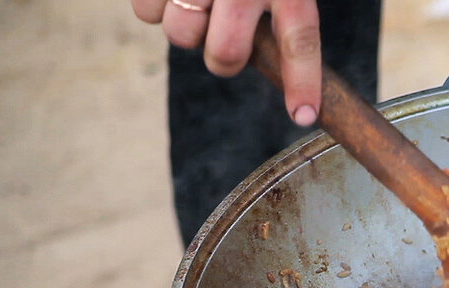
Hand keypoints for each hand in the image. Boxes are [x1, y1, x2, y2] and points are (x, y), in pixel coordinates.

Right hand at [131, 0, 321, 125]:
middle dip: (225, 59)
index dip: (302, 81)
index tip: (302, 115)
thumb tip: (286, 64)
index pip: (300, 38)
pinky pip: (146, 13)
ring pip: (181, 35)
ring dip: (187, 29)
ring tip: (197, 1)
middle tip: (226, 41)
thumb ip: (283, 9)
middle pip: (226, 53)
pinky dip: (155, 7)